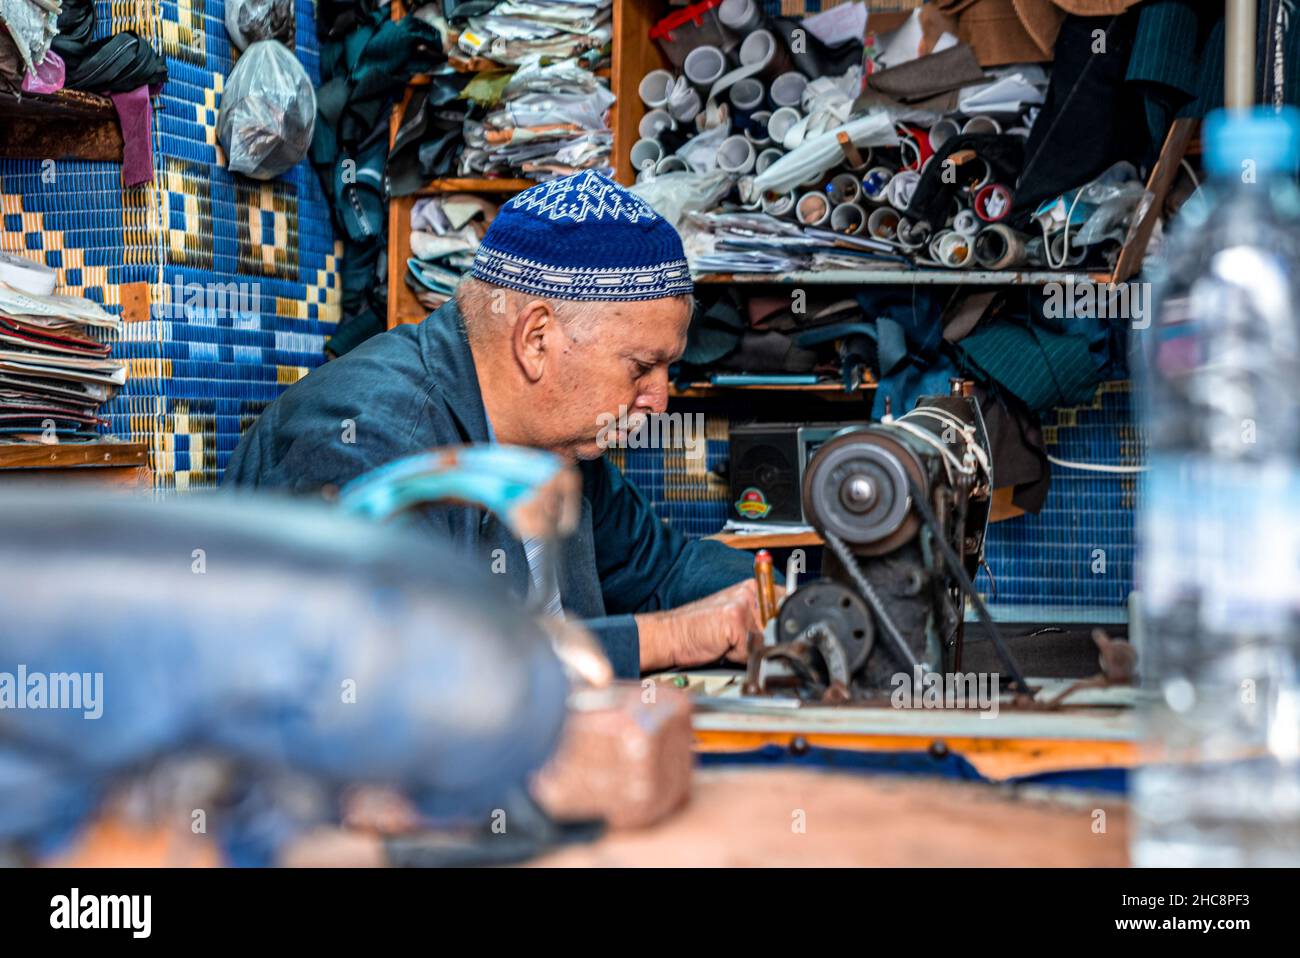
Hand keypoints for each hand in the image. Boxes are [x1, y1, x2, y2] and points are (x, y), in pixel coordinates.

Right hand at [636, 579, 781, 671]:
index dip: (783, 626)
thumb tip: (786, 639)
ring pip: (765, 640)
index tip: (774, 635)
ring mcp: (742, 604)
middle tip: (740, 641)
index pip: (786, 605)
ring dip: (751, 650)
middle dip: (766, 641)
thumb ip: (760, 625)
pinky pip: (749, 650)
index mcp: (751, 589)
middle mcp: (749, 592)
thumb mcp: (736, 622)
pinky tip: (722, 647)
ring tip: (729, 643)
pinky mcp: (734, 619)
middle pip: (779, 626)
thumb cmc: (701, 630)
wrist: (672, 634)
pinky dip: (738, 656)